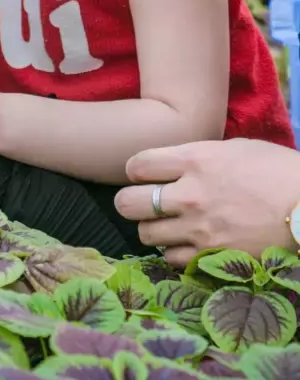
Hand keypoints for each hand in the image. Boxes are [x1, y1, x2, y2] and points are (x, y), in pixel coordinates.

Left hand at [114, 139, 299, 265]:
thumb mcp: (235, 149)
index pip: (137, 165)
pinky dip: (173, 252)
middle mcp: (190, 194)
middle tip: (142, 202)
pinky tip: (185, 243)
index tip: (143, 173)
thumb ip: (199, 155)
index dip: (135, 170)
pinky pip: (171, 258)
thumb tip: (177, 163)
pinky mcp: (212, 257)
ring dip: (151, 228)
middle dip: (131, 201)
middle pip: (128, 202)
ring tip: (165, 224)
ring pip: (145, 234)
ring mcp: (199, 229)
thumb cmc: (277, 170)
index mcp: (195, 160)